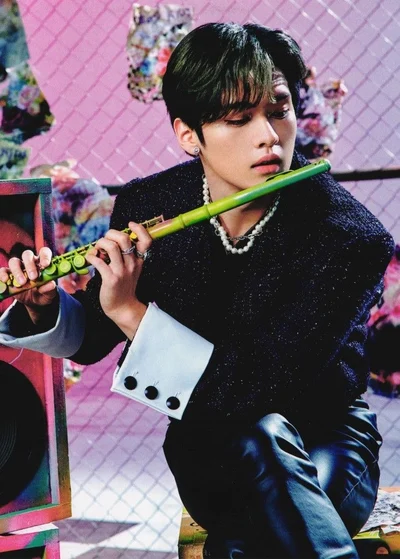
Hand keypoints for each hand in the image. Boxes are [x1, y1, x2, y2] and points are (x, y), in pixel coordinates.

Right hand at [0, 247, 57, 322]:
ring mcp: (18, 268)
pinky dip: (3, 274)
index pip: (44, 252)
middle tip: (33, 277)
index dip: (45, 256)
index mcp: (42, 263)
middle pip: (27, 255)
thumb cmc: (44, 293)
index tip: (45, 265)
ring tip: (22, 283)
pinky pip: (3, 270)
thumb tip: (51, 284)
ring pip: (14, 261)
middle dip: (30, 265)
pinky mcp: (9, 275)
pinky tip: (6, 280)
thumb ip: (50, 289)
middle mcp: (30, 263)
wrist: (34, 302)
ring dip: (17, 271)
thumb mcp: (49, 294)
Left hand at [85, 221, 151, 338]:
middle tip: (104, 242)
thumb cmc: (123, 287)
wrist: (123, 308)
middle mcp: (132, 264)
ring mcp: (122, 272)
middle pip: (124, 238)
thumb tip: (109, 241)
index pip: (146, 240)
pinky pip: (99, 261)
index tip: (129, 225)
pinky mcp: (111, 279)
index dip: (139, 228)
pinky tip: (90, 259)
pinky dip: (91, 256)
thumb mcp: (130, 270)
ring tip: (97, 251)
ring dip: (100, 244)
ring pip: (111, 246)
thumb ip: (124, 255)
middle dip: (110, 234)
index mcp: (139, 261)